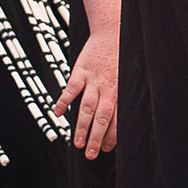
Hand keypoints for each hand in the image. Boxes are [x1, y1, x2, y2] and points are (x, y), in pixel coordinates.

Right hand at [54, 28, 120, 158]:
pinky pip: (71, 89)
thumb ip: (122, 97)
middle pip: (101, 118)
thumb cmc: (122, 57)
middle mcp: (108, 88)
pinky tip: (58, 114)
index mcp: (121, 92)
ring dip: (81, 127)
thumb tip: (118, 120)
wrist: (113, 31)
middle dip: (96, 138)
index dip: (111, 136)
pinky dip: (64, 102)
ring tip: (77, 144)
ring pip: (86, 108)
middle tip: (91, 155)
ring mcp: (93, 80)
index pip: (117, 119)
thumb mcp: (128, 77)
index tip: (106, 150)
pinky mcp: (81, 71)